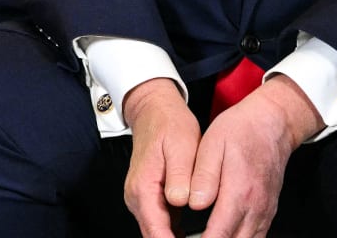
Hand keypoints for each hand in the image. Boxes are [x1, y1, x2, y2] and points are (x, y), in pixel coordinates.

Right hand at [122, 77, 200, 237]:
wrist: (155, 112)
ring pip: (159, 234)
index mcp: (143, 188)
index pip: (156, 233)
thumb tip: (180, 201)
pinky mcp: (152, 199)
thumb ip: (179, 175)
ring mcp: (142, 200)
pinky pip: (163, 225)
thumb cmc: (168, 126)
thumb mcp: (181, 147)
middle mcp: (138, 198)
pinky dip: (178, 235)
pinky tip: (198, 236)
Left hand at [189, 75, 321, 237]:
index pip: (218, 234)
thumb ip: (203, 177)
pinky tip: (222, 237)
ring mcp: (265, 212)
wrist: (272, 124)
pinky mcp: (267, 212)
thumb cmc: (240, 131)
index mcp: (239, 192)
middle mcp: (256, 207)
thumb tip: (194, 203)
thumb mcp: (211, 146)